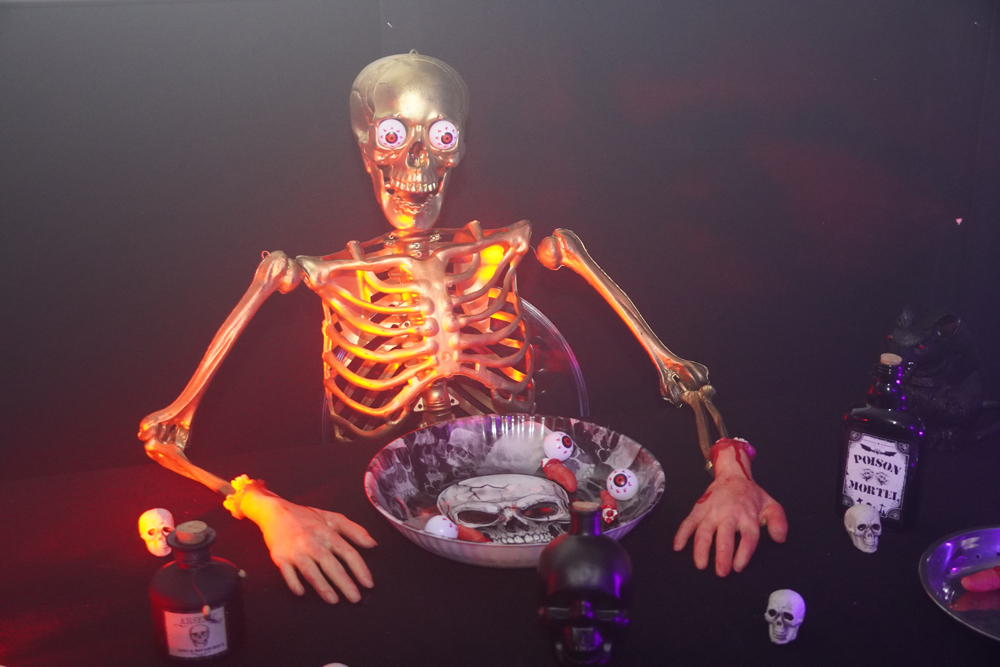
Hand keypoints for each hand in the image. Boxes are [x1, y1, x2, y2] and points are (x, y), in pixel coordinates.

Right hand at [240, 487, 376, 603]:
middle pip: (331, 565)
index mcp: (328, 533)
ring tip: (334, 600)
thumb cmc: (306, 517)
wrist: (275, 511)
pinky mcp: (280, 557)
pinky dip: (293, 582)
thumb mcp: (332, 518)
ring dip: (322, 586)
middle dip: (344, 583)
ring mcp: (296, 550)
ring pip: (311, 571)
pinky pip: (287, 572)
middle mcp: (313, 542)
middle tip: (355, 598)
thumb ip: (355, 530)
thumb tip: (372, 544)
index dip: (360, 569)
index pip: (348, 552)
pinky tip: (301, 592)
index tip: (368, 583)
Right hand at [672, 445, 786, 575]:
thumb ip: (778, 522)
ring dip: (701, 548)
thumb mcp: (771, 505)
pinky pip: (688, 522)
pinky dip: (681, 534)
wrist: (733, 474)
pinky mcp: (698, 508)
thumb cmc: (751, 496)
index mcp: (748, 515)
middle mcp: (729, 514)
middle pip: (725, 536)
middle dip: (722, 555)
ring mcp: (711, 511)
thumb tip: (779, 539)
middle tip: (721, 572)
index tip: (738, 567)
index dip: (743, 552)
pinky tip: (678, 547)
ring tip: (701, 564)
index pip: (748, 536)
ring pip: (704, 531)